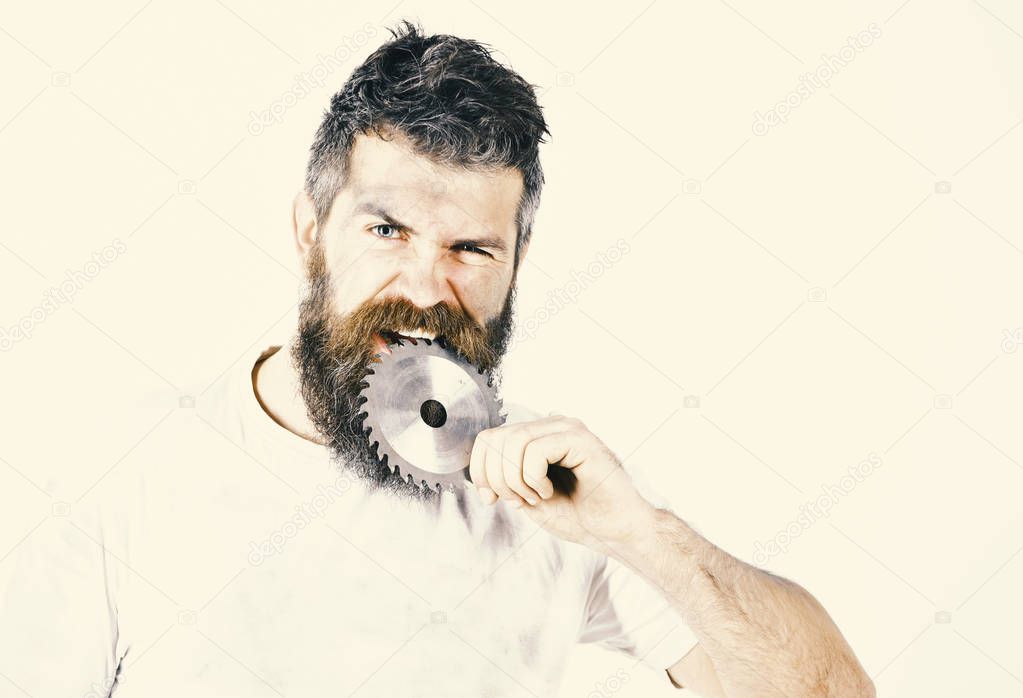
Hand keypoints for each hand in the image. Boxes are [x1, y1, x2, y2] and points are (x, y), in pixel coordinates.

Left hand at [468, 415, 656, 549]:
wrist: (616, 532)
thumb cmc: (580, 516)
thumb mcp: (528, 498)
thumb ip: (505, 479)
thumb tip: (481, 473)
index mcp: (538, 436)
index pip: (488, 438)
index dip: (480, 470)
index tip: (491, 499)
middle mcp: (551, 426)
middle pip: (496, 438)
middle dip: (497, 479)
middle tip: (520, 501)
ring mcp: (566, 429)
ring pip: (513, 441)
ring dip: (517, 480)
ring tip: (538, 497)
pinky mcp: (580, 439)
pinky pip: (535, 451)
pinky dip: (534, 478)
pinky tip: (550, 491)